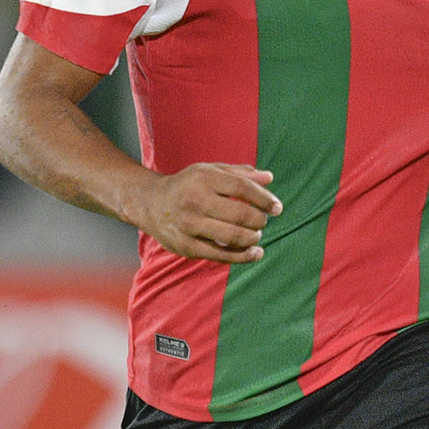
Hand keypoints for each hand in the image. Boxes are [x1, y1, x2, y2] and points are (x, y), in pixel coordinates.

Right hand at [136, 163, 282, 262]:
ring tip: (256, 234)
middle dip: (259, 220)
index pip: (242, 187)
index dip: (264, 199)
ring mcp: (189, 225)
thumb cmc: (189, 185)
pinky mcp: (186, 246)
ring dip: (252, 237)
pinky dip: (242, 256)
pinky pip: (220, 255)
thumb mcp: (211, 171)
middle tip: (263, 221)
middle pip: (240, 213)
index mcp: (204, 178)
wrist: (150, 202)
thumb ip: (241, 174)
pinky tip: (256, 253)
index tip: (278, 208)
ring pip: (232, 236)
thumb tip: (270, 178)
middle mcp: (195, 200)